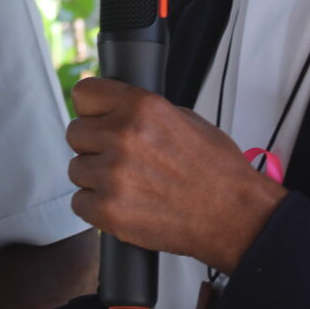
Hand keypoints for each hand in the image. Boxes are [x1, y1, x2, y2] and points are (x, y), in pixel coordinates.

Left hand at [67, 76, 287, 273]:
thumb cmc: (217, 170)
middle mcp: (123, 136)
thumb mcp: (185, 118)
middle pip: (75, 132)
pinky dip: (97, 207)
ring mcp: (112, 174)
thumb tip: (113, 110)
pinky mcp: (108, 210)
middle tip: (118, 157)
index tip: (96, 118)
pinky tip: (124, 204)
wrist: (234, 215)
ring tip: (128, 185)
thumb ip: (142, 111)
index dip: (91, 108)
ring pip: (76, 169)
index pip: (84, 93)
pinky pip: (79, 203)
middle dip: (93, 145)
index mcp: (141, 107)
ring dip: (96, 177)